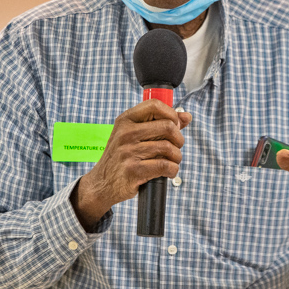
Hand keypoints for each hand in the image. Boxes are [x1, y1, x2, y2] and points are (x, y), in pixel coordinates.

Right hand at [71, 99, 191, 229]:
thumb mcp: (134, 135)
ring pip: (169, 148)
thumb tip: (186, 116)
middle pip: (168, 127)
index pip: (155, 105)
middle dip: (178, 139)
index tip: (175, 125)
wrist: (102, 183)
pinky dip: (173, 170)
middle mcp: (125, 133)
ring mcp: (128, 152)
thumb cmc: (121, 157)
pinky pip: (165, 166)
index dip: (171, 114)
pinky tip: (168, 171)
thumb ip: (160, 123)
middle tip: (175, 147)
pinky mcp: (133, 171)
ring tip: (172, 161)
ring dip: (176, 157)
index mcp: (125, 120)